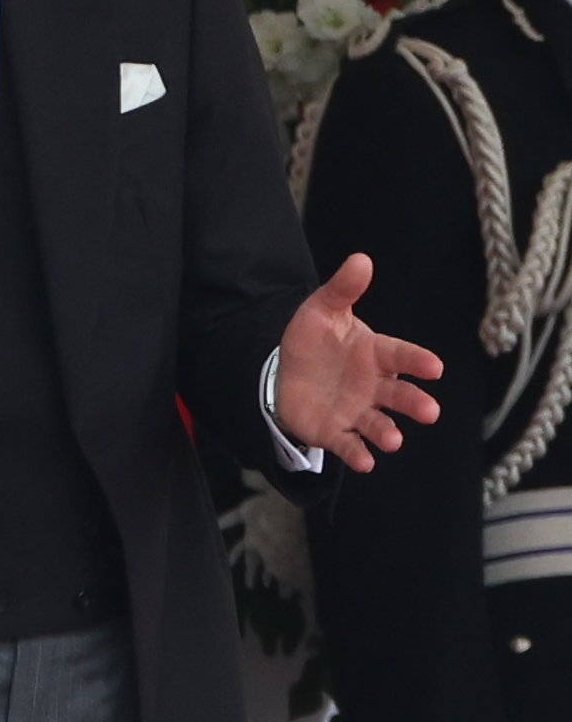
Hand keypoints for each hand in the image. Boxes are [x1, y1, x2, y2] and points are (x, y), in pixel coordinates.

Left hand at [275, 253, 442, 471]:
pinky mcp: (336, 431)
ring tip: (393, 439)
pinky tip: (365, 462)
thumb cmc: (315, 340)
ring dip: (387, 432)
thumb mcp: (322, 310)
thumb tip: (361, 259)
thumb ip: (343, 289)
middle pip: (399, 395)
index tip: (435, 366)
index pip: (400, 355)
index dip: (416, 361)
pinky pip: (348, 444)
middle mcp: (373, 386)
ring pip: (378, 424)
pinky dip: (357, 453)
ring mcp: (357, 410)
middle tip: (430, 412)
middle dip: (414, 403)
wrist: (287, 372)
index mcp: (375, 354)